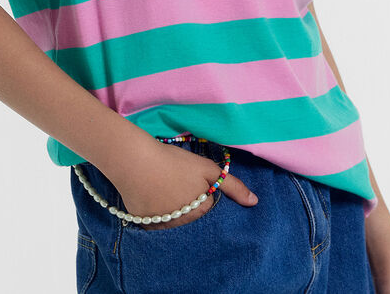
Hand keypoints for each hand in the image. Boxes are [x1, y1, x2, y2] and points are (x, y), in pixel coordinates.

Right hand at [109, 139, 257, 229]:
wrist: (134, 161)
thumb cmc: (173, 162)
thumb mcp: (207, 169)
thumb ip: (232, 186)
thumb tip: (254, 203)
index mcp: (201, 212)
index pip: (210, 208)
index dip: (203, 192)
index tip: (194, 181)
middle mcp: (184, 226)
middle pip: (193, 217)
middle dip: (190, 204)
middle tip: (178, 183)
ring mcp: (162, 228)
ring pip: (175, 222)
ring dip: (174, 210)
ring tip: (164, 188)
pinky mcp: (144, 226)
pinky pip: (156, 224)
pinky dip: (157, 213)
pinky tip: (152, 195)